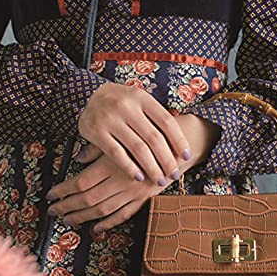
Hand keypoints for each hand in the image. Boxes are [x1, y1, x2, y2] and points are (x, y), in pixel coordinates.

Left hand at [46, 112, 221, 231]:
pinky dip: (108, 224)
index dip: (64, 190)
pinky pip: (123, 215)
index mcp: (113, 164)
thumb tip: (78, 157)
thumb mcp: (121, 138)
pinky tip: (95, 229)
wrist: (178, 147)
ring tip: (68, 220)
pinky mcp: (144, 200)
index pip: (82, 182)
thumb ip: (99, 149)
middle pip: (88, 199)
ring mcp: (133, 193)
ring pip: (103, 210)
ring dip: (83, 217)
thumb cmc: (147, 137)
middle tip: (52, 211)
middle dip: (67, 206)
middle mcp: (121, 181)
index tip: (50, 195)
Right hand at [77, 84, 192, 185]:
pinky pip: (116, 154)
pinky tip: (139, 178)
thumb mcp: (139, 101)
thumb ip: (156, 117)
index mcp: (141, 98)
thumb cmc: (122, 102)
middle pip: (154, 138)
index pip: (166, 121)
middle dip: (167, 159)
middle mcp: (126, 106)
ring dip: (151, 168)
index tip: (187, 157)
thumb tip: (181, 142)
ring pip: (137, 148)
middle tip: (174, 175)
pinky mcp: (95, 131)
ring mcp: (110, 119)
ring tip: (160, 180)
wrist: (88, 95)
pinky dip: (129, 167)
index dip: (179, 141)